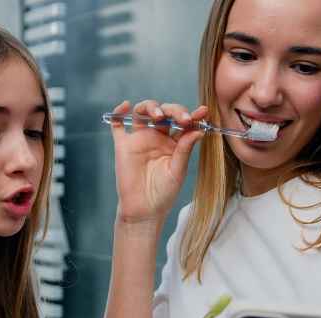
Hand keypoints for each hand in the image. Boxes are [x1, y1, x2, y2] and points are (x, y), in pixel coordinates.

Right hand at [108, 100, 207, 224]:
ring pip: (142, 112)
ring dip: (151, 107)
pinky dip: (119, 112)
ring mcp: (139, 139)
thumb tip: (198, 129)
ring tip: (159, 116)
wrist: (144, 210)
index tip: (203, 111)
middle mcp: (157, 136)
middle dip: (174, 111)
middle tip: (183, 119)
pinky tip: (126, 106)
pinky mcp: (123, 145)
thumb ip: (185, 149)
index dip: (193, 115)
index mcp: (174, 142)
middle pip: (164, 112)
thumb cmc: (163, 193)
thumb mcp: (178, 170)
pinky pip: (117, 125)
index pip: (183, 122)